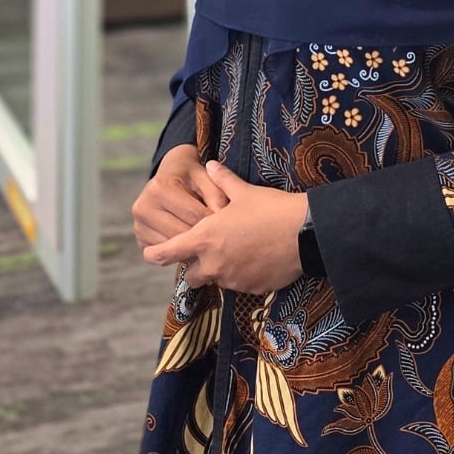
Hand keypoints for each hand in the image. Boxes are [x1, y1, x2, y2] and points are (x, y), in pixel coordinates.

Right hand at [132, 144, 229, 249]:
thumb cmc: (191, 176)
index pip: (193, 214)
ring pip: (173, 248)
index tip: (229, 227)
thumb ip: (216, 194)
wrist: (170, 174)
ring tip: (209, 245)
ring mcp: (138, 226)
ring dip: (193, 249)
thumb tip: (222, 216)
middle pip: (182, 233)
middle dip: (204, 237)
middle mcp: (143, 207)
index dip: (214, 222)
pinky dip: (181, 255)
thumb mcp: (206, 176)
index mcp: (160, 188)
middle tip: (222, 240)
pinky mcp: (141, 241)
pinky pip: (165, 257)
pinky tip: (193, 248)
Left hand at [142, 160, 307, 293]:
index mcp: (205, 239)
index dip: (155, 254)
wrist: (304, 233)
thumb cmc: (270, 209)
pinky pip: (239, 284)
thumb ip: (222, 181)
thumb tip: (211, 164)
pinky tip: (255, 259)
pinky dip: (241, 275)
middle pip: (190, 275)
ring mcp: (232, 279)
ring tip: (236, 252)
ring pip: (216, 280)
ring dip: (219, 270)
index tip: (148, 253)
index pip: (168, 252)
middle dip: (194, 266)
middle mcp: (213, 264)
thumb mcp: (244, 192)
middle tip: (206, 252)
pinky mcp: (251, 289)